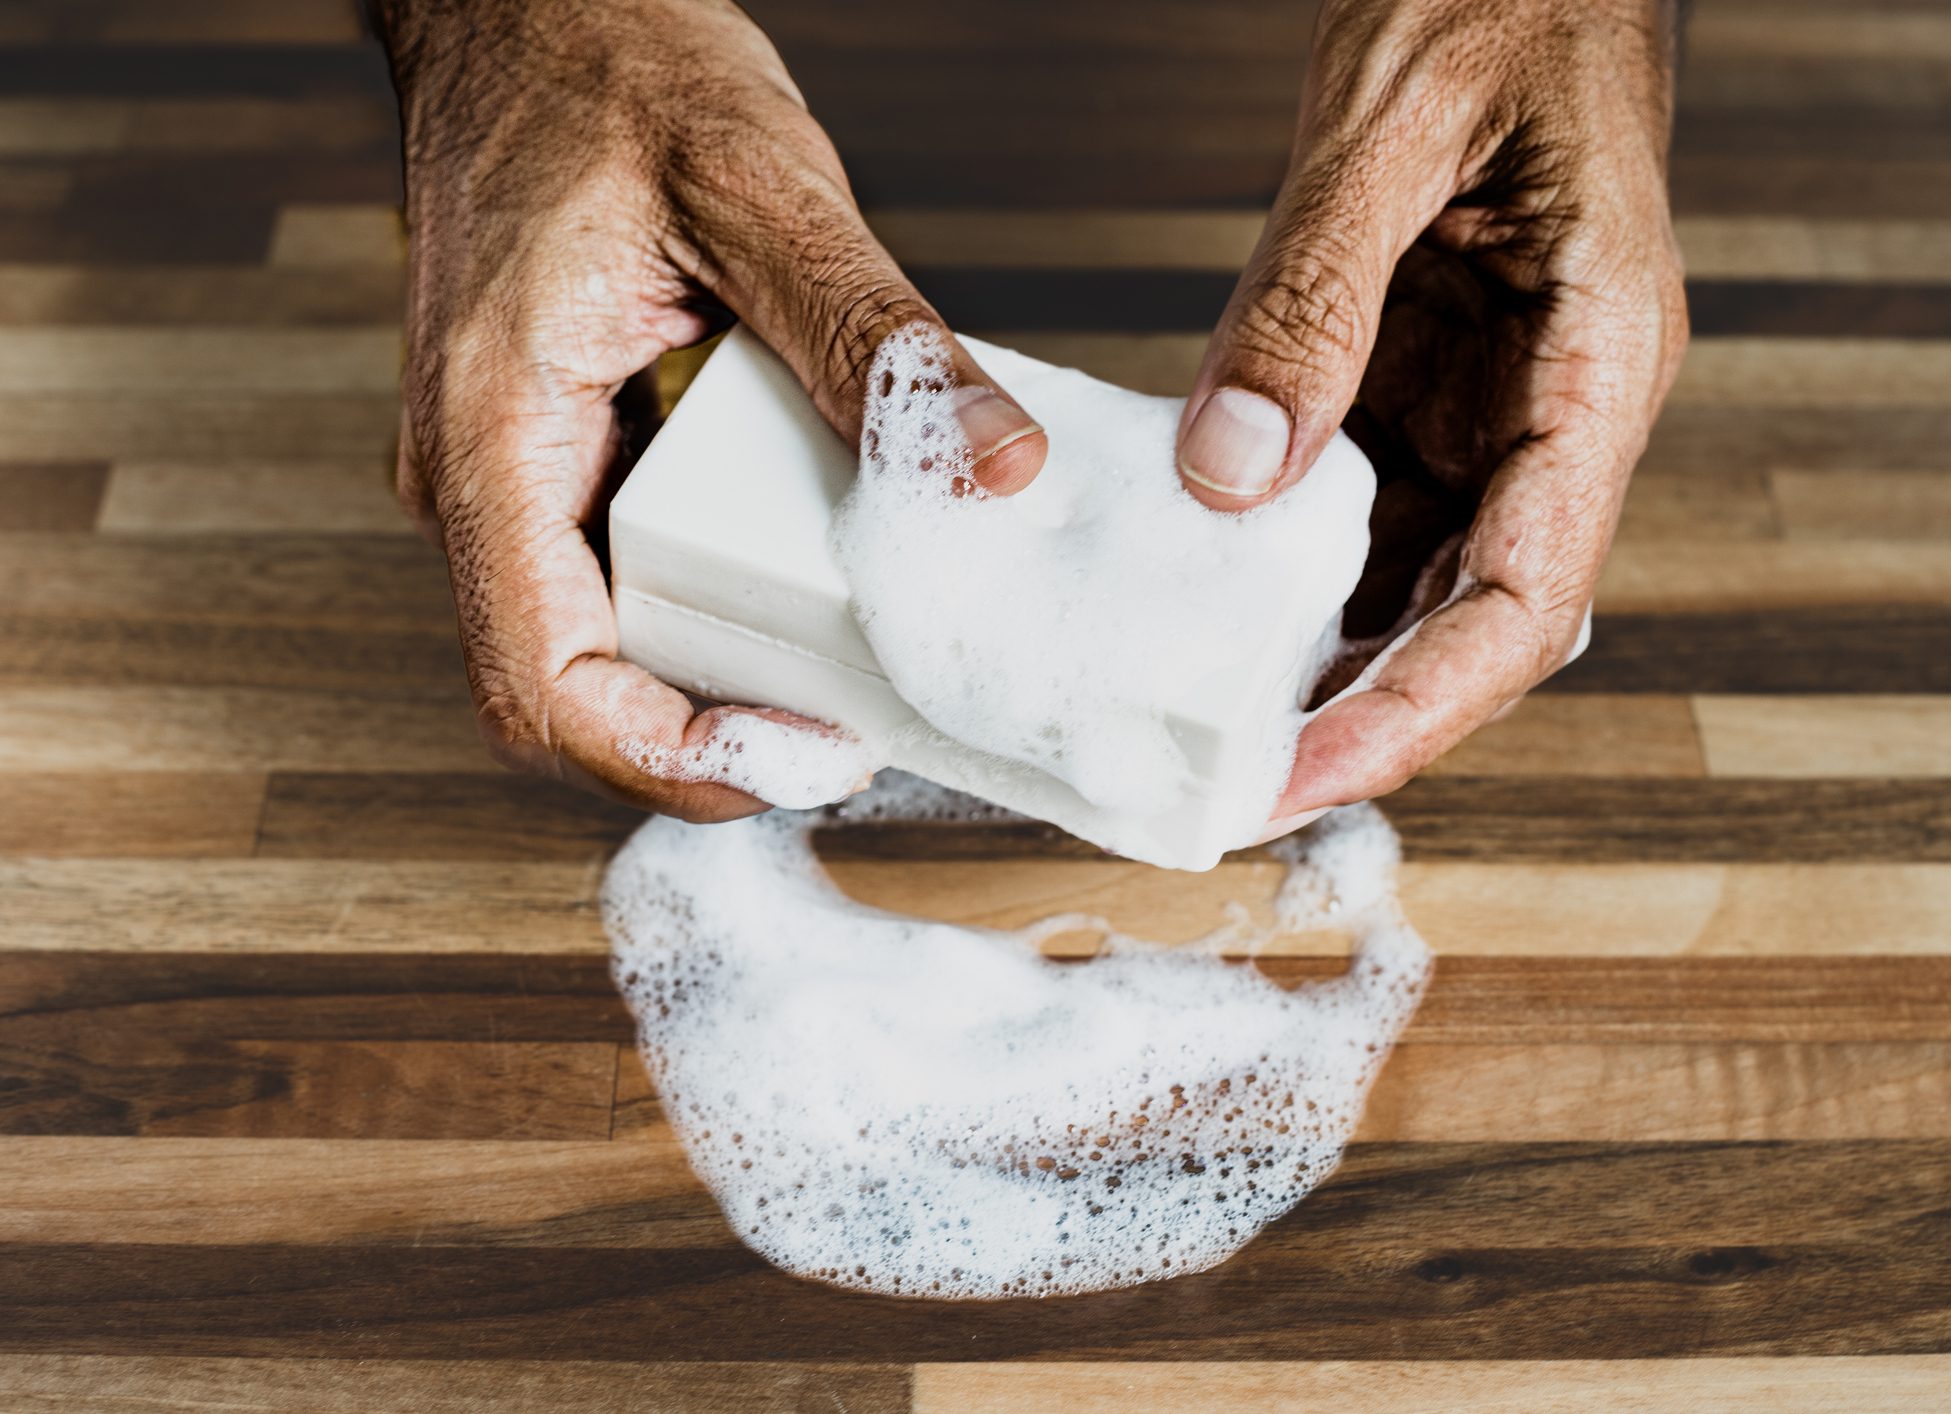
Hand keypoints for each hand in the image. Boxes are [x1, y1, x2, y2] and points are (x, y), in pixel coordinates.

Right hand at [374, 0, 1047, 818]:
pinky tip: (814, 589)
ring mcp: (516, 473)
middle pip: (574, 693)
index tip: (804, 756)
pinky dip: (718, 612)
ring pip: (602, 649)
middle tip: (856, 731)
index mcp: (497, 431)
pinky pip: (627, 578)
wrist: (526, 3)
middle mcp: (484, 478)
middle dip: (712, 740)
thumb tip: (991, 466)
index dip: (671, 759)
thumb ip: (873, 337)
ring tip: (851, 677)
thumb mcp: (762, 186)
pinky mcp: (563, 456)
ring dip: (716, 687)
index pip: (542, 683)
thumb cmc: (603, 65)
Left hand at [1170, 0, 1688, 821]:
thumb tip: (1234, 479)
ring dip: (1328, 656)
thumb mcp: (1386, 129)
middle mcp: (1556, 408)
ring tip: (1211, 719)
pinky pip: (1374, 504)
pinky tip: (1217, 600)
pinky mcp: (1433, 376)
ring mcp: (1496, 399)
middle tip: (1229, 781)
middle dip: (1363, 715)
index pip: (1526, 600)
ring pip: (1422, 579)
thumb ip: (1310, 306)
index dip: (1416, 706)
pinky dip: (1300, 566)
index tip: (1302, 772)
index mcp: (1594, 363)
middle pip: (1475, 621)